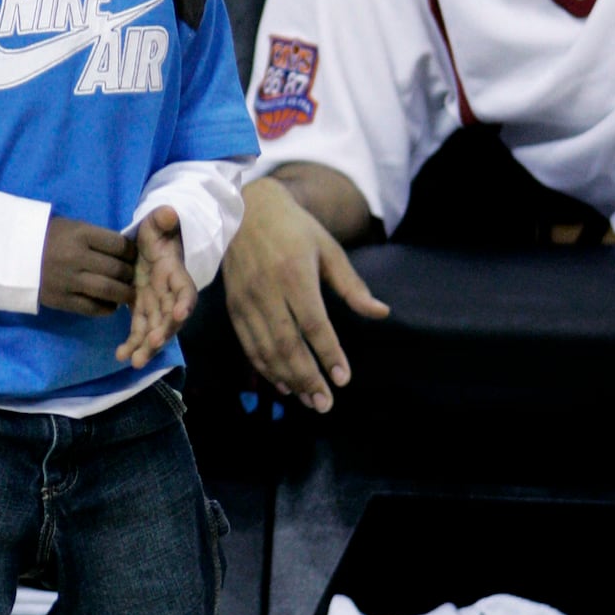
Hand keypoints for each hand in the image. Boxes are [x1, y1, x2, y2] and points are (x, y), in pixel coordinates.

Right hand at [39, 215, 136, 317]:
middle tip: (132, 277)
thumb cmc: (48, 237)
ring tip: (128, 295)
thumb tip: (125, 254)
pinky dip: (106, 308)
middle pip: (117, 269)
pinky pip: (92, 308)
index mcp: (81, 234)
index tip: (134, 257)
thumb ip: (97, 239)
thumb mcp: (73, 227)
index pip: (119, 245)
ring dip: (124, 294)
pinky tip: (111, 305)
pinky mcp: (61, 299)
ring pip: (108, 291)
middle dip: (130, 274)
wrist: (12, 253)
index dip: (132, 252)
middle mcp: (77, 257)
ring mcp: (69, 280)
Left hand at [116, 205, 195, 367]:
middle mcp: (169, 293)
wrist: (152, 242)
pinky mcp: (143, 310)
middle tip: (152, 344)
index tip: (179, 314)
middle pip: (171, 318)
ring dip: (147, 346)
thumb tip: (169, 213)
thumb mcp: (158, 223)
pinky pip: (139, 330)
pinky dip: (133, 343)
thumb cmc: (157, 232)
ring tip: (134, 361)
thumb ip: (163, 220)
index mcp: (175, 272)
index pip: (186, 290)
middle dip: (163, 332)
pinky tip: (121, 355)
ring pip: (155, 329)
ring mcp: (156, 304)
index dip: (185, 302)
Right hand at [221, 178, 387, 413]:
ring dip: (287, 379)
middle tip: (325, 404)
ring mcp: (246, 300)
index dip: (329, 354)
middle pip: (287, 345)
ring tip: (308, 400)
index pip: (314, 324)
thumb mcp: (329, 249)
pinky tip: (282, 383)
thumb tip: (381, 313)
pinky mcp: (233, 306)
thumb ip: (352, 285)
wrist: (246, 210)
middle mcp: (266, 290)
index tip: (343, 379)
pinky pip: (248, 345)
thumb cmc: (295, 228)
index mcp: (294, 274)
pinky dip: (264, 369)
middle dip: (307, 378)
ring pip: (265, 350)